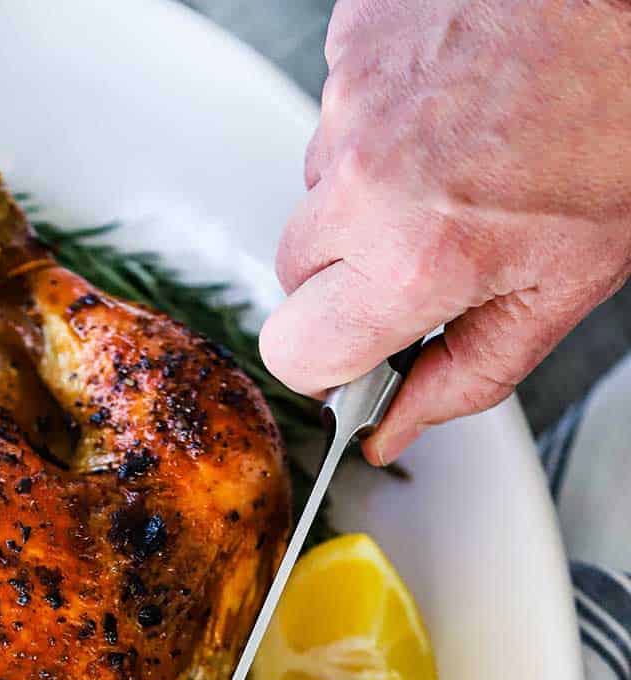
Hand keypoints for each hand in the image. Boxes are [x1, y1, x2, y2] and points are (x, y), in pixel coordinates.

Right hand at [261, 0, 630, 463]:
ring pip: (316, 187)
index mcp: (416, 259)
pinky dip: (379, 116)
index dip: (327, 361)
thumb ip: (467, 373)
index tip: (356, 351)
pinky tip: (443, 106)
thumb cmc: (617, 127)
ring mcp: (352, 100)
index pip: (294, 352)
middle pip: (294, 271)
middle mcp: (368, 180)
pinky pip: (335, 109)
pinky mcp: (352, 40)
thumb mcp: (564, 285)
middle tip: (426, 245)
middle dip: (347, 274)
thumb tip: (396, 427)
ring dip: (367, 188)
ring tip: (450, 160)